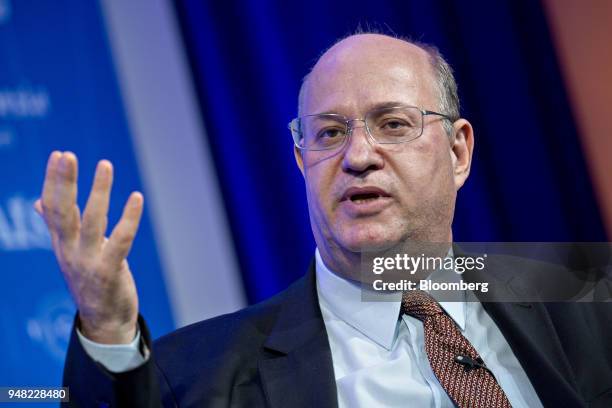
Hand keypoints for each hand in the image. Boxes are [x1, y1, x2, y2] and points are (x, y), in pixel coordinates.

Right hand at [34, 151, 142, 343]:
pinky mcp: (109, 272)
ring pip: (92, 222)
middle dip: (64, 182)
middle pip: (63, 212)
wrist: (104, 322)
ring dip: (98, 192)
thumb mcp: (70, 252)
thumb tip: (39, 203)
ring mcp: (88, 262)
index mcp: (62, 243)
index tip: (59, 154)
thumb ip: (58, 226)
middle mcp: (70, 251)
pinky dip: (128, 218)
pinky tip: (137, 197)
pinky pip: (120, 241)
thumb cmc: (90, 281)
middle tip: (67, 155)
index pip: (51, 207)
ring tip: (105, 164)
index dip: (53, 181)